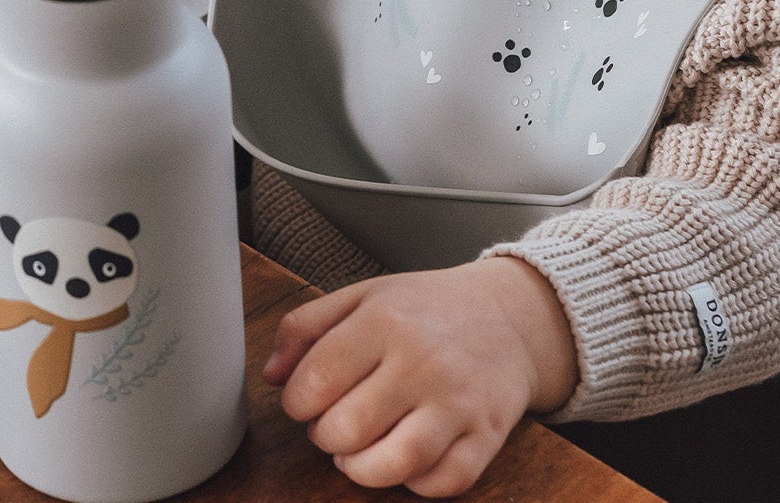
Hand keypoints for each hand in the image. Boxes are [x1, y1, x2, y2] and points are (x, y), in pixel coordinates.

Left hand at [263, 259, 578, 496]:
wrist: (508, 317)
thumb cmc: (426, 309)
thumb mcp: (364, 295)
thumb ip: (306, 326)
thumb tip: (271, 375)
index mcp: (385, 320)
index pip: (315, 381)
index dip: (297, 402)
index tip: (307, 399)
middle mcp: (422, 360)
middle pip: (346, 429)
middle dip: (326, 436)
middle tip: (335, 422)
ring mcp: (457, 401)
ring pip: (391, 464)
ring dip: (361, 468)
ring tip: (359, 449)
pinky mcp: (485, 436)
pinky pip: (440, 483)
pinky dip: (414, 482)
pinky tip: (405, 456)